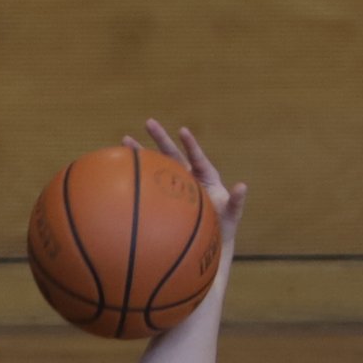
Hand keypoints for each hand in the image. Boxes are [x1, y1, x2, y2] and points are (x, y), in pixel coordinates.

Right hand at [133, 121, 247, 256]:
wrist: (208, 240)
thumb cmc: (223, 226)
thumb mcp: (232, 215)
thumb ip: (236, 201)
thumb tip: (242, 186)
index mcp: (205, 176)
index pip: (196, 157)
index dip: (190, 144)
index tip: (182, 131)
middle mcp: (188, 176)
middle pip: (172, 153)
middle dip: (160, 138)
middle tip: (148, 122)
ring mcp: (174, 185)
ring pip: (157, 165)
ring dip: (141, 152)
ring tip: (125, 140)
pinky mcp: (164, 196)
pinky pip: (150, 185)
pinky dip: (137, 177)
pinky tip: (120, 170)